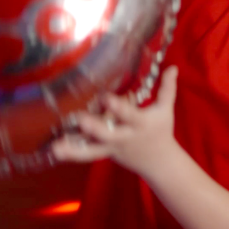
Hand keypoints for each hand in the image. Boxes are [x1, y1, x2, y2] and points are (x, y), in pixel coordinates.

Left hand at [52, 66, 181, 178]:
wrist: (160, 161)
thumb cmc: (161, 130)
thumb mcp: (166, 109)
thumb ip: (167, 88)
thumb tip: (173, 67)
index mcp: (141, 123)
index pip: (130, 115)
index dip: (118, 107)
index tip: (105, 97)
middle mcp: (125, 136)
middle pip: (107, 134)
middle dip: (93, 128)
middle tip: (78, 118)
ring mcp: (112, 147)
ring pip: (92, 149)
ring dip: (74, 148)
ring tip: (55, 147)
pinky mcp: (104, 154)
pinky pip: (86, 154)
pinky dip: (71, 153)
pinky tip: (54, 151)